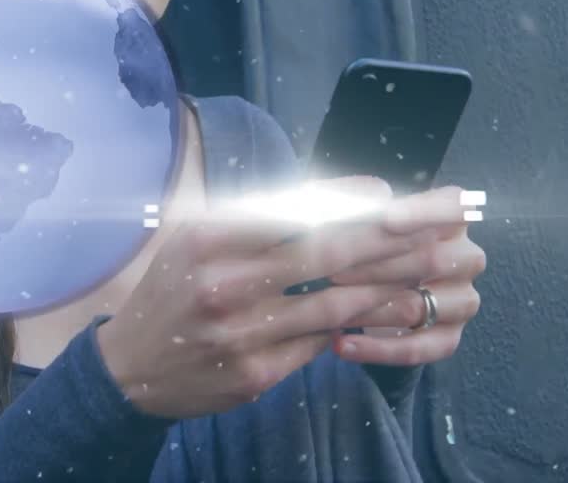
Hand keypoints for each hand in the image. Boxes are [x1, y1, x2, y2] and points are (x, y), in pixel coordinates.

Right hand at [96, 176, 462, 419]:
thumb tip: (339, 195)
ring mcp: (241, 334)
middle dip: (390, 237)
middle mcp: (224, 284)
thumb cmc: (174, 287)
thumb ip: (259, 215)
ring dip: (390, 283)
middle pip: (326, 253)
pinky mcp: (255, 375)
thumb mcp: (198, 234)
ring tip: (432, 265)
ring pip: (334, 302)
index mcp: (208, 238)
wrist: (129, 368)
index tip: (390, 192)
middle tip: (438, 223)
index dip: (349, 201)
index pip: (294, 211)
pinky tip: (389, 308)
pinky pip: (318, 342)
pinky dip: (357, 324)